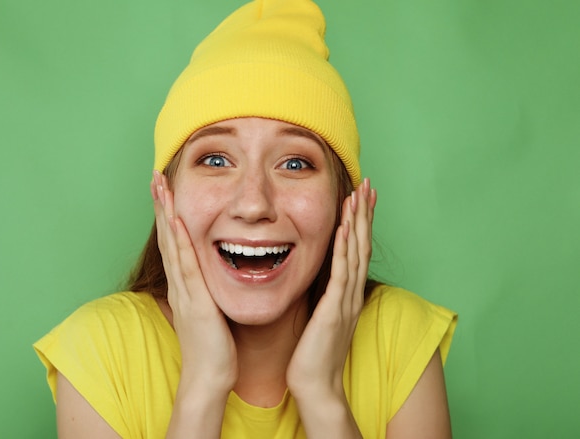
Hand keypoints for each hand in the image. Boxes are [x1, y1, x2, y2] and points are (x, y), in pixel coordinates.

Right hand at [151, 171, 237, 395]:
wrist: (209, 378)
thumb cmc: (213, 349)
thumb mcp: (209, 312)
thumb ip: (206, 293)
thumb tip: (211, 279)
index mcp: (185, 285)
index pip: (174, 242)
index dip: (168, 214)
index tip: (167, 189)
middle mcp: (180, 284)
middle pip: (167, 236)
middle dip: (162, 204)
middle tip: (156, 175)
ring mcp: (185, 291)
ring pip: (172, 244)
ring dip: (166, 213)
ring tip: (161, 185)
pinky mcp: (195, 302)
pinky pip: (186, 267)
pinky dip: (180, 243)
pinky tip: (176, 221)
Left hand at [286, 178, 375, 434]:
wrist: (316, 385)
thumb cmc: (313, 354)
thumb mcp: (319, 317)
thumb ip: (322, 296)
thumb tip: (317, 278)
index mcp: (347, 294)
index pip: (357, 250)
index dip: (360, 223)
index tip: (361, 198)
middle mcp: (351, 293)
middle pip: (362, 244)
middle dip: (365, 213)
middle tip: (369, 184)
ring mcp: (345, 300)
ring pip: (356, 252)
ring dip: (358, 222)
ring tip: (360, 194)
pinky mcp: (334, 309)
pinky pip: (341, 272)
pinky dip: (344, 247)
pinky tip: (344, 227)